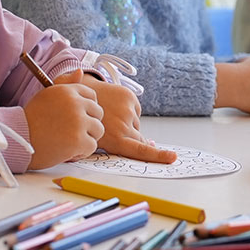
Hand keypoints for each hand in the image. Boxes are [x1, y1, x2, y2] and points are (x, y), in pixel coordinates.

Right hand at [24, 82, 104, 169]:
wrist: (18, 140)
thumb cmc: (31, 120)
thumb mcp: (47, 96)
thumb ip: (67, 85)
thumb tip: (80, 72)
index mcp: (67, 90)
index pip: (92, 96)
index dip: (87, 109)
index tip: (77, 117)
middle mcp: (74, 103)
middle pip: (98, 113)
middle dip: (88, 124)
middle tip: (71, 131)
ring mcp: (78, 121)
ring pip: (98, 130)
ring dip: (86, 138)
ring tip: (69, 141)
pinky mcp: (79, 140)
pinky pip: (92, 146)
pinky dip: (81, 152)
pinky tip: (67, 150)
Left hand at [53, 71, 174, 164]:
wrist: (76, 92)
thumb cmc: (82, 120)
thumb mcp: (94, 139)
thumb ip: (122, 145)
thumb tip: (150, 143)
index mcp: (114, 139)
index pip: (141, 150)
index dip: (158, 155)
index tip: (173, 157)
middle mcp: (124, 125)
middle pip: (140, 139)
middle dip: (133, 139)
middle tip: (116, 133)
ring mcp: (127, 110)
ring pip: (135, 124)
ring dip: (126, 123)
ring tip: (107, 117)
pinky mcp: (129, 97)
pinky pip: (135, 110)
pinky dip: (128, 111)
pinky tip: (113, 108)